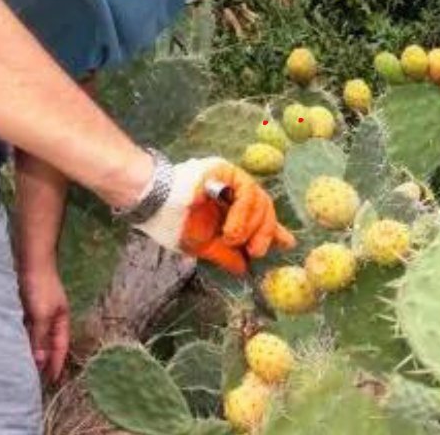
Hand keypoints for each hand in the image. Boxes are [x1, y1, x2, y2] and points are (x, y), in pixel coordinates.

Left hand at [18, 265, 70, 385]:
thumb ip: (39, 338)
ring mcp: (37, 311)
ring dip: (29, 349)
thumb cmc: (40, 286)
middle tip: (34, 378)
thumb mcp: (41, 314)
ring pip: (34, 335)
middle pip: (47, 343)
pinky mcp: (24, 305)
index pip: (60, 347)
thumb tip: (39, 362)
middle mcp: (50, 317)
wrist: (30, 259)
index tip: (51, 382)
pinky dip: (19, 337)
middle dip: (43, 360)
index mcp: (61, 319)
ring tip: (20, 366)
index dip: (56, 364)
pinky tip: (10, 344)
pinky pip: (22, 327)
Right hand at [133, 156, 295, 274]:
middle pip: (264, 209)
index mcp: (229, 210)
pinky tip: (232, 228)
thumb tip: (244, 269)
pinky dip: (242, 212)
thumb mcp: (203, 245)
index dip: (273, 231)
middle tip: (256, 251)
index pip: (259, 218)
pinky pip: (246, 189)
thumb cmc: (172, 224)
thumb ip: (226, 255)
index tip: (288, 243)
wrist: (152, 203)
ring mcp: (230, 180)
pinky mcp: (225, 170)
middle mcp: (232, 194)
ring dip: (250, 225)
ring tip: (233, 239)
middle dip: (265, 232)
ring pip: (259, 200)